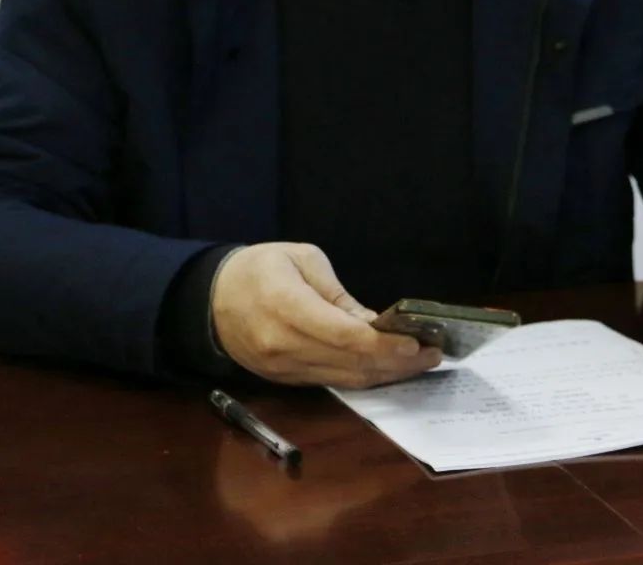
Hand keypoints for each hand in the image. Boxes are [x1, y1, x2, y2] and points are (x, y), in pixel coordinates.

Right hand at [212, 242, 440, 387]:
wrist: (209, 300)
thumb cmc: (258, 268)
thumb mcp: (301, 260)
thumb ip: (338, 295)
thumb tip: (373, 324)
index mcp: (286, 306)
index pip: (344, 335)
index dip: (384, 343)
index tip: (416, 342)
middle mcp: (284, 346)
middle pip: (350, 363)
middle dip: (397, 362)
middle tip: (433, 354)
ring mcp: (282, 369)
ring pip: (344, 379)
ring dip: (385, 374)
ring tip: (419, 363)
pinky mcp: (284, 381)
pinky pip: (331, 382)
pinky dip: (363, 376)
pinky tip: (387, 368)